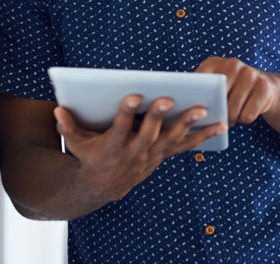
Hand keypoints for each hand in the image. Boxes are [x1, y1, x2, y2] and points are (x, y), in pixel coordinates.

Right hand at [53, 95, 226, 201]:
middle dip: (159, 116)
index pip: (120, 127)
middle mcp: (135, 152)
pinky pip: (187, 145)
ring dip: (188, 124)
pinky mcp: (164, 155)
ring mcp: (152, 155)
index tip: (133, 95)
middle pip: (149, 133)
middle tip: (169, 98)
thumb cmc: (90, 156)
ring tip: (204, 108)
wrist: (103, 185)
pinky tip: (222, 125)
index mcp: (113, 146)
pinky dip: (204, 136)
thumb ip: (68, 126)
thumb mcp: (76, 143)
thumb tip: (57, 109)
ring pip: (172, 139)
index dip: (125, 112)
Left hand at [194, 57, 279, 125]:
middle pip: (216, 99)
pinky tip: (245, 112)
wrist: (265, 87)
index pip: (198, 84)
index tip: (194, 112)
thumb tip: (178, 108)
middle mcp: (232, 64)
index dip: (196, 101)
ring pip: (233, 111)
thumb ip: (197, 91)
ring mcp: (250, 73)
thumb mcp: (213, 86)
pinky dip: (245, 119)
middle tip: (216, 118)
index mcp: (213, 63)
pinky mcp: (264, 87)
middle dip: (216, 114)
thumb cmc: (231, 90)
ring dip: (231, 119)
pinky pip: (248, 115)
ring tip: (231, 116)